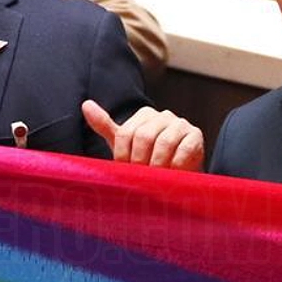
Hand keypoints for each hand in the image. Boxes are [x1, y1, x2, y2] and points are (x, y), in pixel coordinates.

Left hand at [81, 100, 203, 170]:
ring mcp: (181, 124)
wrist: (175, 175)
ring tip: (155, 177)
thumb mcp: (123, 143)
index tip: (125, 169)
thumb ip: (104, 125)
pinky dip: (175, 166)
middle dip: (139, 161)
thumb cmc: (146, 159)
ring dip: (157, 165)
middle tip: (141, 175)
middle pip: (143, 137)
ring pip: (163, 144)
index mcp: (144, 114)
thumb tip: (85, 104)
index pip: (125, 133)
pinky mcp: (196, 136)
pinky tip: (172, 173)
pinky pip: (183, 151)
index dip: (123, 156)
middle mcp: (163, 115)